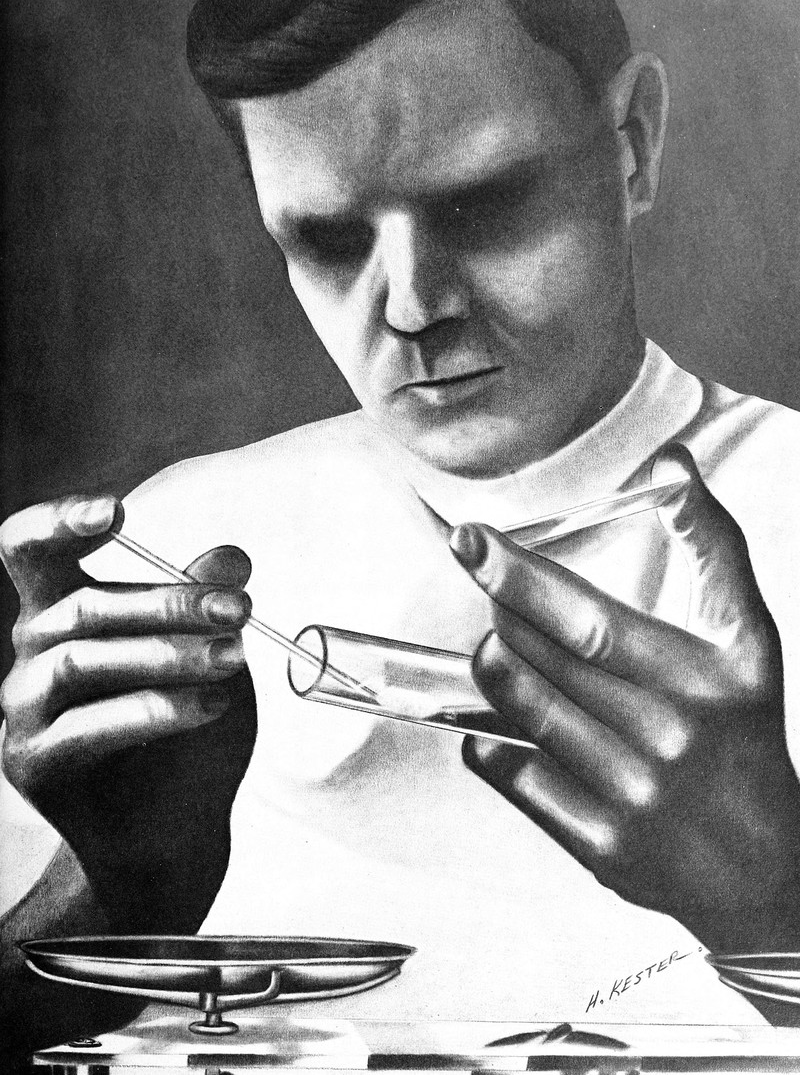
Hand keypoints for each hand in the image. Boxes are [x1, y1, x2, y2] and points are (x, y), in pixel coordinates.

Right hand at [0, 495, 256, 930]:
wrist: (179, 828)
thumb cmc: (189, 726)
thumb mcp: (213, 654)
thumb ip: (208, 604)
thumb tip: (232, 554)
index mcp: (64, 609)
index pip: (31, 549)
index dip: (61, 521)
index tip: (117, 510)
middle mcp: (32, 651)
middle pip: (84, 606)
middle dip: (170, 603)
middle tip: (240, 610)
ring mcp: (24, 708)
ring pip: (83, 660)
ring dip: (166, 654)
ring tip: (233, 658)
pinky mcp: (32, 762)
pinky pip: (88, 726)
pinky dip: (155, 711)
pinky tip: (212, 708)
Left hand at [450, 444, 799, 953]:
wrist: (764, 867)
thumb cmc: (744, 734)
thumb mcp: (748, 638)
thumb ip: (712, 546)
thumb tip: (671, 464)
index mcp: (706, 679)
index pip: (590, 619)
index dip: (521, 576)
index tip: (472, 542)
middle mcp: (669, 738)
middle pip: (547, 661)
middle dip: (500, 610)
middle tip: (481, 575)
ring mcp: (632, 797)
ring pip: (525, 713)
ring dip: (494, 667)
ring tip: (496, 641)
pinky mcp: (600, 846)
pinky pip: (515, 774)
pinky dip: (489, 733)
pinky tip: (500, 713)